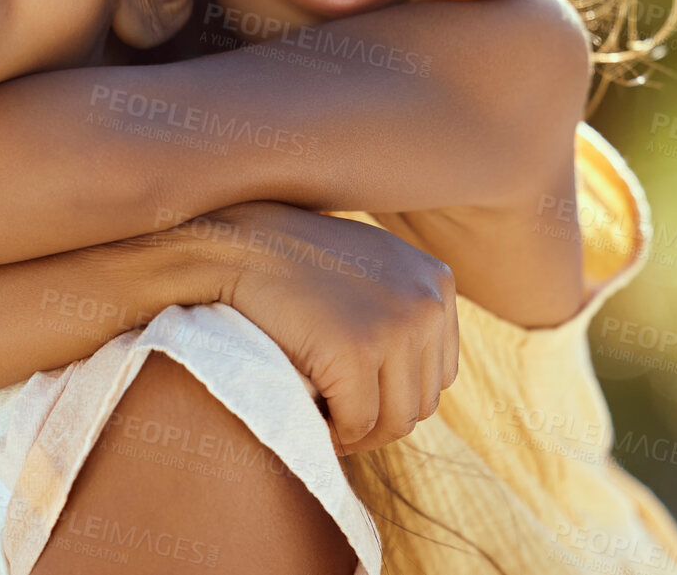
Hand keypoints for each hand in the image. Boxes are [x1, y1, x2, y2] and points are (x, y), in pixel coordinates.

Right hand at [194, 201, 458, 454]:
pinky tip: (309, 415)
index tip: (354, 396)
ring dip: (357, 431)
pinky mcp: (357, 352)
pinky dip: (333, 433)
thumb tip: (411, 372)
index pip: (438, 372)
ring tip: (321, 417)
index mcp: (436, 281)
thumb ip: (399, 306)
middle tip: (333, 416)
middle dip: (377, 417)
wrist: (238, 243)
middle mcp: (428, 302)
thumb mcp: (369, 267)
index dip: (394, 394)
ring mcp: (397, 326)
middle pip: (422, 401)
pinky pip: (357, 423)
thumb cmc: (293, 258)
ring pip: (395, 421)